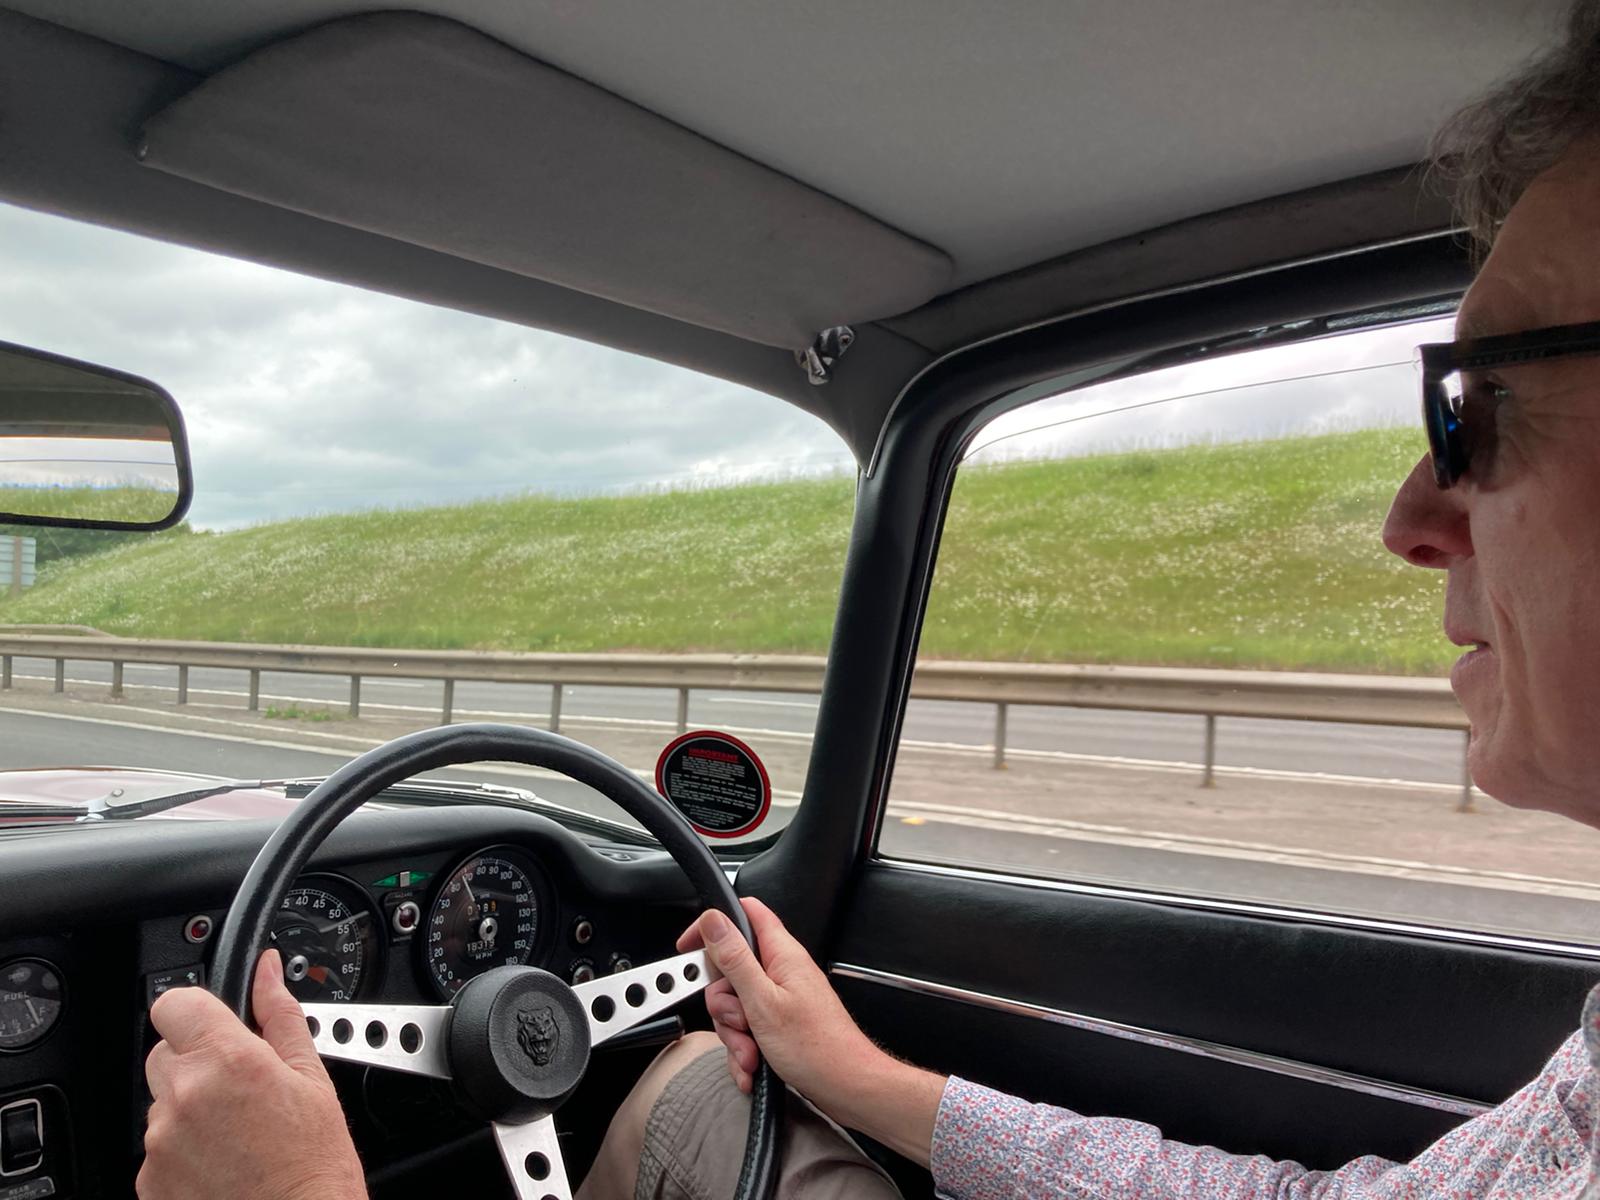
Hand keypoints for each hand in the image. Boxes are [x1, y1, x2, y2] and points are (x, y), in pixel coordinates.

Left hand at [140, 949, 367, 1199]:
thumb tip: (266, 971)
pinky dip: (182, 1150)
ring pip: (162, 1102)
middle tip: (239, 1089)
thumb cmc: (312, 1163)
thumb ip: (280, 1015)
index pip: (175, 1002)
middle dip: (197, 1062)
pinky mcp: (148, 1179)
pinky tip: (221, 1161)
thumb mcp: (312, 1077)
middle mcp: (185, 1096)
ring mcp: (161, 1142)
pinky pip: (157, 1147)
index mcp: (228, 1060)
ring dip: (189, 1108)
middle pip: (165, 1053)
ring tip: (236, 1133)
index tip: (215, 1025)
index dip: (196, 1010)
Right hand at [677, 897, 945, 1168]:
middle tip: (739, 1020)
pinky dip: (745, 1050)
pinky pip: (748, 1029)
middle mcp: (781, 971)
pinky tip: (753, 1066)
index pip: (744, 914)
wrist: (847, 1087)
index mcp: (781, 954)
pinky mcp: (780, 1022)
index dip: (714, 925)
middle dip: (724, 1003)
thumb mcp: (762, 1002)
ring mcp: (781, 997)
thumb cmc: (817, 1049)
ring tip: (752, 1052)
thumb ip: (735, 959)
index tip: (690, 947)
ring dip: (735, 1034)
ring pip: (736, 1005)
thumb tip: (714, 920)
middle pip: (730, 970)